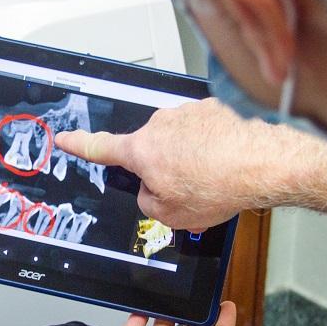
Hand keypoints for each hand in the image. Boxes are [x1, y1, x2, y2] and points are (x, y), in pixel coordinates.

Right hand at [56, 98, 326, 229]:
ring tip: (213, 180)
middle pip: (149, 151)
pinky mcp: (213, 110)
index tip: (65, 137)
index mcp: (142, 150)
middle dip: (162, 170)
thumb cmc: (218, 186)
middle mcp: (161, 125)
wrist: (261, 164)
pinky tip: (226, 165)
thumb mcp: (170, 215)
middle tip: (185, 191)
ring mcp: (188, 114)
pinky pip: (203, 133)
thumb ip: (148, 202)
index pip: (101, 147)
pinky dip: (211, 149)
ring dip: (190, 160)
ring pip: (178, 143)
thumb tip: (151, 191)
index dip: (79, 144)